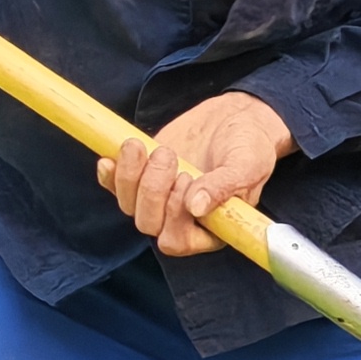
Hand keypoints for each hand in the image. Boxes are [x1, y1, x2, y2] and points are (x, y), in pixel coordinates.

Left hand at [99, 90, 295, 257]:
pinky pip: (114, 186)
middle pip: (148, 223)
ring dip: (131, 176)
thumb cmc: (250, 147)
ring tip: (151, 147)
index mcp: (210, 229)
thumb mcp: (248, 166)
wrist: (236, 119)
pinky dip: (110, 174)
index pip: (177, 240)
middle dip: (152, 190)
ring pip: (128, 205)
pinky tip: (111, 156)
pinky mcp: (141, 178)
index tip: (187, 178)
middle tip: (168, 155)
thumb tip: (196, 207)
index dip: (174, 215)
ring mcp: (158, 200)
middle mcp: (181, 221)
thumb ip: (225, 187)